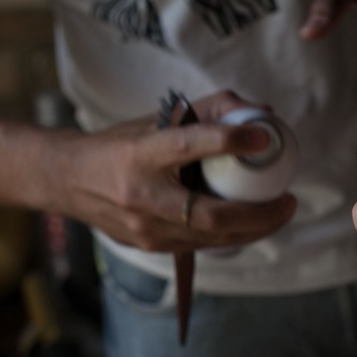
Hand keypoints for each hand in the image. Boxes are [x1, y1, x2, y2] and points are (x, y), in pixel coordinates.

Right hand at [45, 90, 297, 253]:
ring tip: (279, 212)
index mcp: (139, 155)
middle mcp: (140, 195)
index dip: (227, 142)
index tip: (262, 139)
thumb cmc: (118, 146)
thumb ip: (209, 111)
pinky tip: (251, 222)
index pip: (186, 145)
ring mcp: (144, 228)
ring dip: (253, 229)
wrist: (68, 181)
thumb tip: (262, 114)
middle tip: (288, 200)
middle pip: (209, 215)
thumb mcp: (156, 119)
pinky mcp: (149, 246)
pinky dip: (232, 234)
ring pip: (211, 238)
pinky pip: (200, 244)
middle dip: (258, 214)